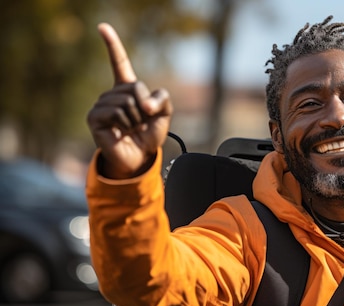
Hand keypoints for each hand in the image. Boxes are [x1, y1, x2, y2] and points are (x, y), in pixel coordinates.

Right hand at [87, 23, 172, 178]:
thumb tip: (143, 102)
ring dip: (136, 117)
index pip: (118, 62)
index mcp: (128, 88)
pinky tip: (122, 131)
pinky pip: (115, 111)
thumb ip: (162, 99)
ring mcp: (101, 105)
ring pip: (126, 100)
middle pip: (134, 87)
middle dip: (145, 106)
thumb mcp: (165, 114)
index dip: (112, 44)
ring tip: (132, 128)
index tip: (102, 27)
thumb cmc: (149, 134)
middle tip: (142, 121)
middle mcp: (112, 94)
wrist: (140, 157)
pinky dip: (125, 123)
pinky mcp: (95, 118)